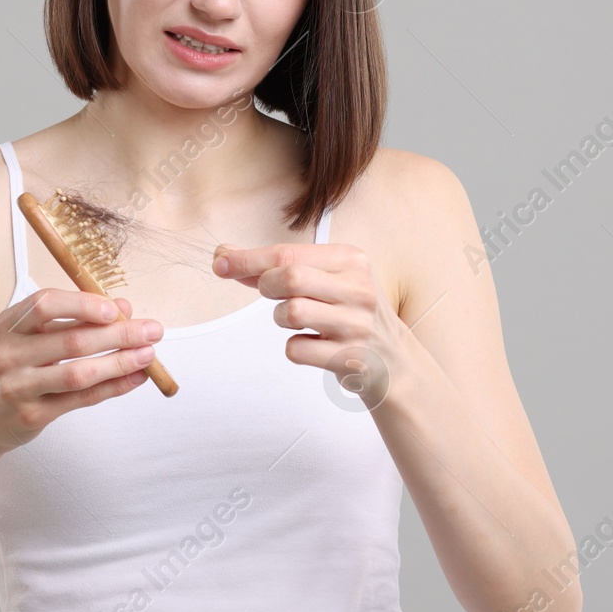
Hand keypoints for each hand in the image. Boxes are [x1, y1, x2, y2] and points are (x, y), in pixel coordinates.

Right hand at [0, 290, 163, 453]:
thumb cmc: (8, 368)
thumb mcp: (26, 336)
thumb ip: (70, 319)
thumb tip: (122, 307)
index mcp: (7, 325)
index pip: (45, 305)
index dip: (83, 305)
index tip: (116, 308)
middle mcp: (9, 355)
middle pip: (71, 341)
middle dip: (118, 333)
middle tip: (152, 329)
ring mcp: (18, 387)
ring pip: (78, 373)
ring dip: (119, 362)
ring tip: (148, 355)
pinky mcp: (31, 415)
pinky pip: (80, 400)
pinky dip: (112, 388)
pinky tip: (134, 378)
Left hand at [212, 241, 410, 408]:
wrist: (392, 360)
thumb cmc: (349, 312)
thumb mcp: (326, 278)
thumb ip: (277, 266)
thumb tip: (225, 256)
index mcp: (351, 260)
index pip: (288, 251)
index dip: (247, 258)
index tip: (220, 263)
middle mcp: (358, 288)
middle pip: (289, 277)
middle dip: (267, 287)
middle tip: (274, 296)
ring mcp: (356, 324)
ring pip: (291, 313)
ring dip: (282, 318)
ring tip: (300, 321)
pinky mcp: (349, 357)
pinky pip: (296, 349)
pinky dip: (295, 348)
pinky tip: (314, 345)